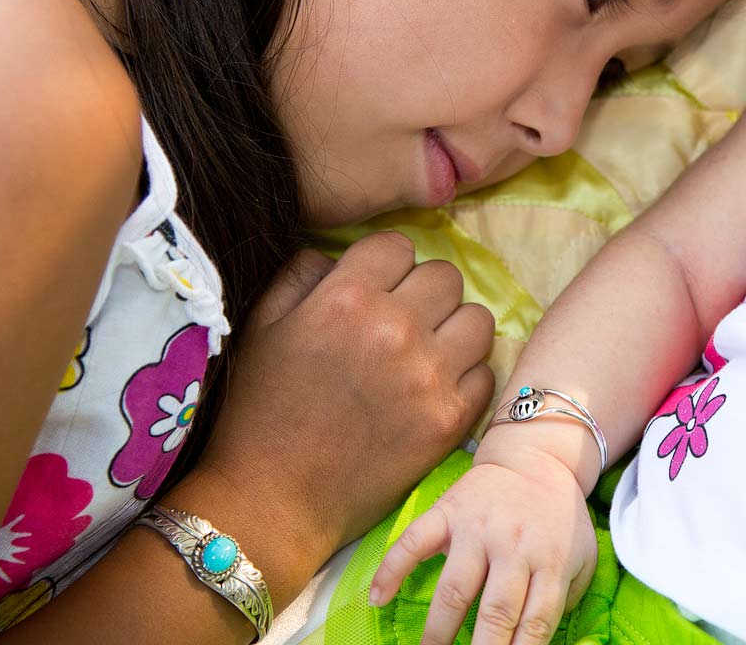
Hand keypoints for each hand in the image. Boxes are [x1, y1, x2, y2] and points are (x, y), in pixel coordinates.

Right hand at [199, 233, 496, 560]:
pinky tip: (434, 390)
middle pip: (446, 276)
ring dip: (453, 330)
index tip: (377, 289)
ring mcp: (429, 376)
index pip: (398, 245)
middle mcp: (395, 328)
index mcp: (346, 298)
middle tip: (403, 322)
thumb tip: (340, 257)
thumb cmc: (259, 412)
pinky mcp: (450, 421)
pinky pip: (486, 372)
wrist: (272, 500)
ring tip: (428, 353)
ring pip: (478, 319)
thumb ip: (302, 274)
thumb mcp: (262, 326)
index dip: (386, 265)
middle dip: (424, 293)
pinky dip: (465, 377)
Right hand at [371, 445, 597, 644]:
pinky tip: (377, 599)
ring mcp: (476, 528)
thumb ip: (568, 599)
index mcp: (550, 562)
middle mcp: (513, 547)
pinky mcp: (447, 512)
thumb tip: (535, 640)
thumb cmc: (559, 518)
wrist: (535, 458)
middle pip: (495, 612)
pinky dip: (391, 569)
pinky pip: (414, 541)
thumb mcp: (582, 557)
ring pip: (454, 589)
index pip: (535, 623)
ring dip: (437, 631)